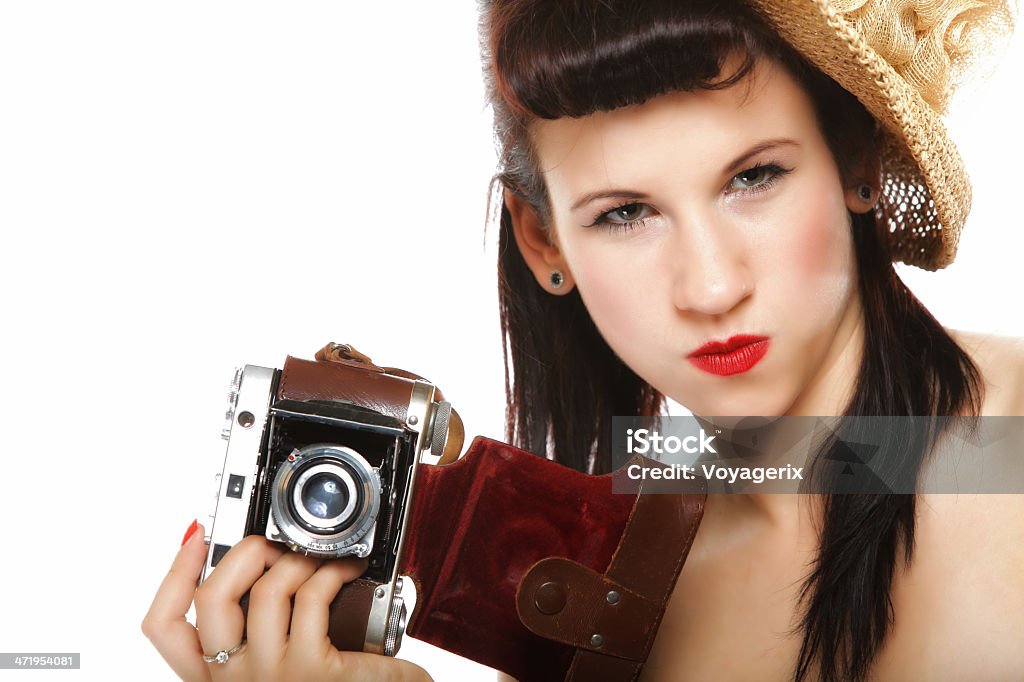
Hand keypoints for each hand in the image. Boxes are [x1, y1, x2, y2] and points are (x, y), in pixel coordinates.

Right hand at [143, 523, 432, 680]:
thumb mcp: (278, 664)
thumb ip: (258, 630)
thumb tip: (262, 568)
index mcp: (219, 675)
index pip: (164, 626)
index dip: (174, 574)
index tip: (196, 538)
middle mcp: (234, 680)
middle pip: (209, 597)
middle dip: (243, 552)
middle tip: (273, 544)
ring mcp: (270, 675)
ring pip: (266, 590)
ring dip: (296, 559)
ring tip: (319, 558)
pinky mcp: (311, 670)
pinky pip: (312, 598)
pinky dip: (332, 571)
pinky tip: (348, 569)